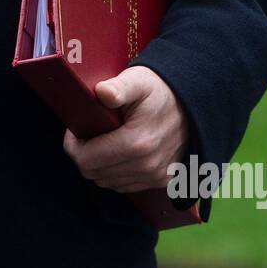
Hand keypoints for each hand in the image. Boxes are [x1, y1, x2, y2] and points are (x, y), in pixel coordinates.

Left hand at [62, 66, 188, 192]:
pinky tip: (118, 153)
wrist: (193, 103)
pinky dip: (115, 173)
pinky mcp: (162, 180)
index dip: (73, 144)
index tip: (76, 129)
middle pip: (93, 173)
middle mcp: (146, 166)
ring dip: (99, 165)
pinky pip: (125, 186)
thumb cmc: (160, 90)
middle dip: (84, 155)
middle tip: (87, 134)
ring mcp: (155, 176)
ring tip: (103, 142)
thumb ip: (118, 88)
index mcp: (136, 143)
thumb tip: (102, 92)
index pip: (85, 159)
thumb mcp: (138, 81)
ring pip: (107, 182)